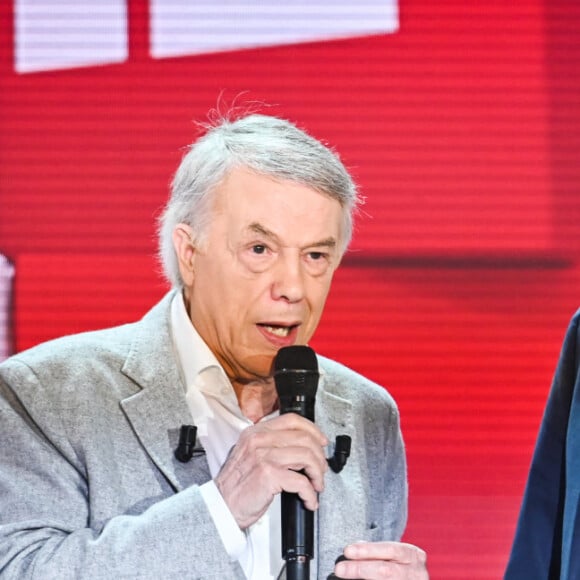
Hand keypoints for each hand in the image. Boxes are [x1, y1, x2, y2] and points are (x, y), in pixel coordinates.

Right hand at [214, 413, 328, 528]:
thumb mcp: (249, 454)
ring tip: (316, 485)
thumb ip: (270, 444)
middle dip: (319, 456)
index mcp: (256, 432)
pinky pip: (301, 481)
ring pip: (306, 456)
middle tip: (320, 470)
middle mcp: (259, 440)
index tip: (321, 442)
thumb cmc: (236, 484)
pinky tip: (309, 499)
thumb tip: (300, 446)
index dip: (312, 430)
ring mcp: (263, 456)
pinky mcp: (268, 475)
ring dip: (317, 474)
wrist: (220, 506)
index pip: (292, 420)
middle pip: (304, 438)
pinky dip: (310, 493)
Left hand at [333, 541, 427, 578]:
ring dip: (362, 579)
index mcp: (413, 555)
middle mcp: (417, 572)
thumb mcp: (393, 556)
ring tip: (345, 576)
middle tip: (339, 568)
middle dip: (360, 569)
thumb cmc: (399, 566)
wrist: (410, 579)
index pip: (390, 549)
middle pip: (386, 570)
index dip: (367, 550)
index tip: (347, 551)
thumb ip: (375, 552)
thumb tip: (352, 550)